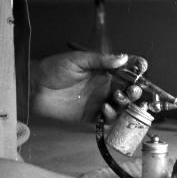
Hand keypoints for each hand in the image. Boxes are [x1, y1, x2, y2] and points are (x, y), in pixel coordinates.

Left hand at [31, 50, 147, 122]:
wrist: (34, 88)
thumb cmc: (53, 69)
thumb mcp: (78, 59)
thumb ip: (101, 60)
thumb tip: (123, 58)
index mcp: (103, 71)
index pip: (126, 70)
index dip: (136, 69)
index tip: (142, 68)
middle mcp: (103, 87)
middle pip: (128, 90)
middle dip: (134, 90)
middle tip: (132, 89)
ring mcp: (98, 102)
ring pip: (121, 106)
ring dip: (124, 104)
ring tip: (117, 98)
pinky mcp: (90, 116)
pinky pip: (107, 119)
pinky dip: (111, 115)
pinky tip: (105, 108)